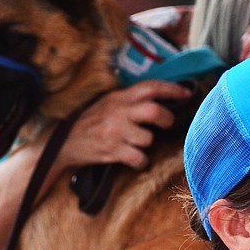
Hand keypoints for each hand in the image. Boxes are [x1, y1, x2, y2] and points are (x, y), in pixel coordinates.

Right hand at [60, 79, 192, 169]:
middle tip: (167, 125)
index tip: (186, 94)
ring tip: (137, 145)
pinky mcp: (112, 150)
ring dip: (147, 145)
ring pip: (148, 139)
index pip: (150, 88)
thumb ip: (129, 101)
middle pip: (155, 111)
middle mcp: (118, 111)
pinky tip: (133, 159)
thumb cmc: (90, 123)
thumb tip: (160, 100)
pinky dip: (140, 162)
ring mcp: (115, 131)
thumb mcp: (107, 103)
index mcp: (119, 97)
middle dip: (167, 120)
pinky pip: (139, 158)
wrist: (63, 142)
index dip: (172, 90)